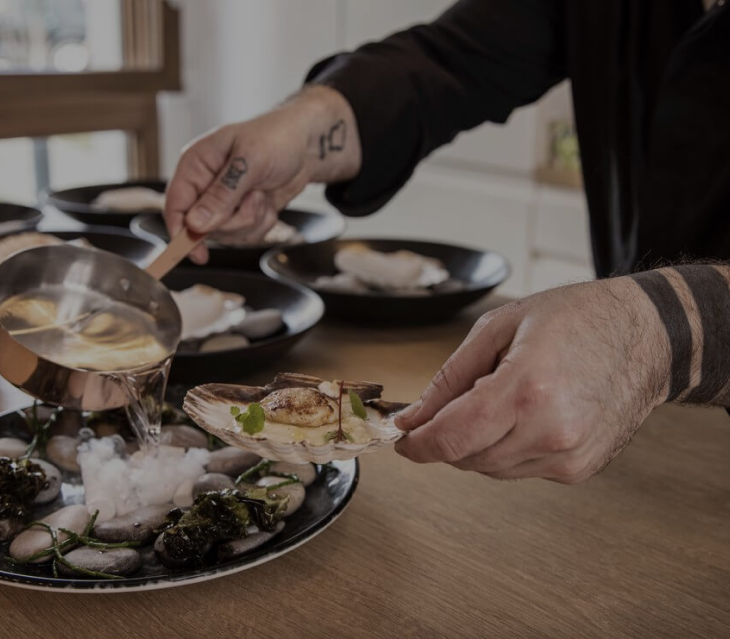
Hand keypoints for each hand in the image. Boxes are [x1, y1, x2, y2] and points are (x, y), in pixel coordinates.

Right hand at [164, 86, 360, 263]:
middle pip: (203, 227)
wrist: (307, 146)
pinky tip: (268, 202)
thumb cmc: (277, 139)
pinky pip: (246, 235)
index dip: (181, 231)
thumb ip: (222, 194)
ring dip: (252, 221)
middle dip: (235, 220)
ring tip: (262, 194)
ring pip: (227, 234)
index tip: (196, 252)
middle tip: (255, 197)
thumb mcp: (250, 162)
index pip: (175, 203)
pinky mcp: (242, 213)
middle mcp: (206, 185)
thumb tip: (195, 224)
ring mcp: (224, 202)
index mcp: (197, 164)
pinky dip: (263, 223)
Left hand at [395, 277, 670, 483]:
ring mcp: (569, 456)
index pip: (452, 437)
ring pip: (489, 468)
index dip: (418, 443)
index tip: (401, 438)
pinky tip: (523, 414)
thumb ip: (450, 377)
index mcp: (527, 388)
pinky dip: (505, 447)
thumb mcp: (499, 327)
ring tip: (499, 398)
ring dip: (476, 442)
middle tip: (448, 405)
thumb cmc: (576, 318)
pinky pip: (518, 469)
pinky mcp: (579, 469)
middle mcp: (551, 431)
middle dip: (445, 437)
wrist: (644, 336)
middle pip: (466, 458)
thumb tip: (413, 416)